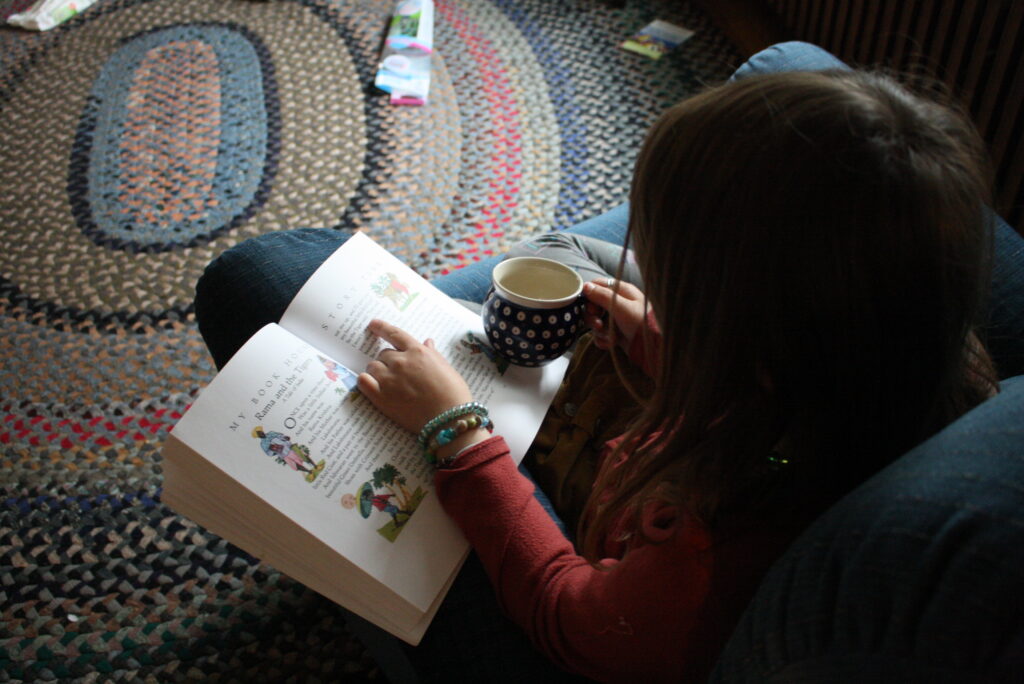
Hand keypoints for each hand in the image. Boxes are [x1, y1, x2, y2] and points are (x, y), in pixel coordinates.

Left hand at [358, 319, 473, 432]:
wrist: (449, 420)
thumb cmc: (453, 394)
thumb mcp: (446, 368)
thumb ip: (432, 354)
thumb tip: (427, 342)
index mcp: (417, 352)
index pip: (395, 334)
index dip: (382, 328)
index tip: (373, 324)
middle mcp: (401, 362)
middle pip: (384, 354)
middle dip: (388, 361)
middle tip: (398, 373)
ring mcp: (389, 380)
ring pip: (372, 366)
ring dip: (377, 371)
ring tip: (388, 382)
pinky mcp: (381, 398)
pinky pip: (363, 382)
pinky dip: (365, 381)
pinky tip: (371, 384)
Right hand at [582, 278, 647, 350]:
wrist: (653, 348)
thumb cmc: (641, 323)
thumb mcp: (622, 307)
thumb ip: (603, 296)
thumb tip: (585, 286)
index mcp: (621, 291)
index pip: (597, 285)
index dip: (590, 296)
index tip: (592, 308)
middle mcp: (617, 302)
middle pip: (593, 304)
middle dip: (593, 317)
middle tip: (599, 324)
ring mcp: (615, 318)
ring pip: (595, 320)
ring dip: (599, 331)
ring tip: (610, 337)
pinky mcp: (615, 332)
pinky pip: (600, 334)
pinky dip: (603, 340)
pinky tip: (612, 343)